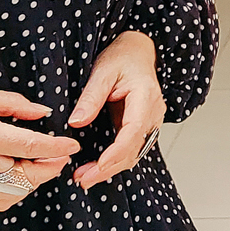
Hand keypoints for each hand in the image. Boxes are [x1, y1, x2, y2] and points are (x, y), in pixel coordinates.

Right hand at [0, 86, 78, 210]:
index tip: (72, 145)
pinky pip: (1, 201)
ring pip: (18, 192)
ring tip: (38, 162)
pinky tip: (17, 176)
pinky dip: (17, 192)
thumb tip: (44, 113)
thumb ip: (14, 104)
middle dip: (51, 166)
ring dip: (35, 180)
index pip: (32, 146)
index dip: (57, 147)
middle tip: (59, 155)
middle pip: (30, 175)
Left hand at [67, 31, 166, 189]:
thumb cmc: (123, 57)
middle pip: (134, 149)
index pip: (133, 130)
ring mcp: (150, 122)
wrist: (137, 52)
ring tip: (85, 178)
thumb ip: (90, 97)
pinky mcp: (142, 127)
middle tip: (82, 178)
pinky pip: (131, 149)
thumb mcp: (102, 71)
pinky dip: (115, 161)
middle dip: (108, 168)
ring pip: (133, 154)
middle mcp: (153, 113)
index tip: (98, 165)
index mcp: (146, 97)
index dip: (116, 151)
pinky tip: (98, 168)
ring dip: (111, 168)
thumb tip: (76, 122)